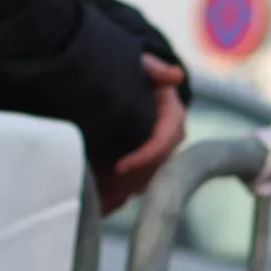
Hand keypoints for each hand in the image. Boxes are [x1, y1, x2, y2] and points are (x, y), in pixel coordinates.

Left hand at [96, 55, 186, 214]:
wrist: (121, 79)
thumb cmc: (130, 70)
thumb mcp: (138, 63)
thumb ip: (152, 66)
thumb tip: (174, 75)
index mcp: (171, 115)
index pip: (165, 140)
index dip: (145, 156)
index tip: (118, 167)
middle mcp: (169, 138)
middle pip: (155, 168)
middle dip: (129, 182)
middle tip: (102, 191)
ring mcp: (157, 155)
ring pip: (145, 181)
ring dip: (122, 193)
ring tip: (96, 203)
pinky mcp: (142, 165)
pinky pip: (134, 187)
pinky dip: (116, 197)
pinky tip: (97, 207)